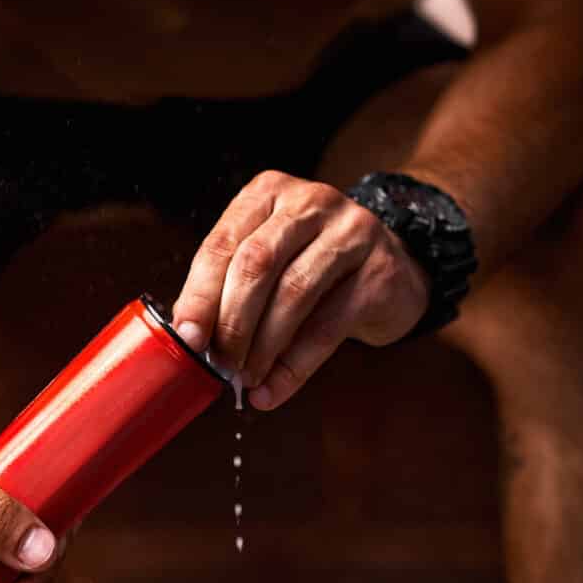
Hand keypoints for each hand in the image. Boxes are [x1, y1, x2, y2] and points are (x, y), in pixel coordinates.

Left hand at [173, 170, 430, 409]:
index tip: (188, 337)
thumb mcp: (270, 259)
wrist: (393, 270)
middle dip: (231, 322)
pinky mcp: (378, 271)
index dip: (200, 294)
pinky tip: (274, 390)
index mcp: (268, 193)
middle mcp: (310, 202)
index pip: (223, 244)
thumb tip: (191, 338)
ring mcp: (350, 232)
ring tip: (245, 379)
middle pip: (257, 264)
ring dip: (262, 347)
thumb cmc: (314, 267)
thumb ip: (230, 286)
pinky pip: (328, 327)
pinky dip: (295, 366)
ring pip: (293, 293)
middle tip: (219, 364)